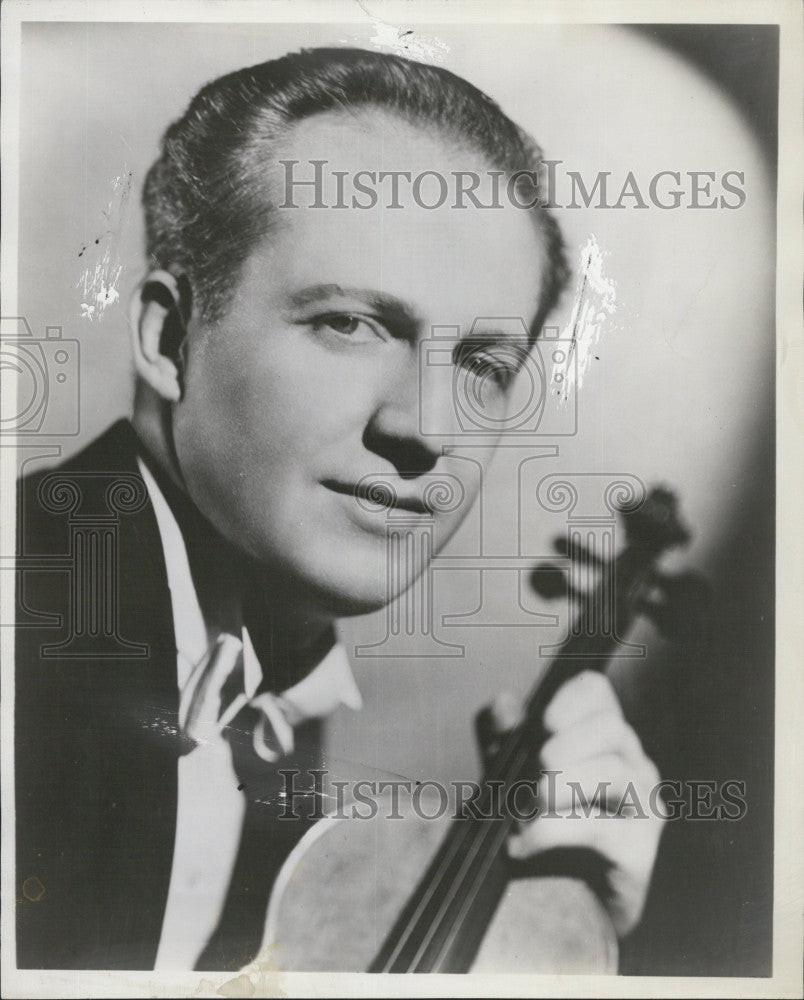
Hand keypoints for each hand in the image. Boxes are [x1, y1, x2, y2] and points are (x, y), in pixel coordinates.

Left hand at [488, 672, 664, 937]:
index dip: (569, 698)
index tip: (544, 723)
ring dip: (560, 785)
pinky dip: (551, 832)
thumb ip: (507, 740)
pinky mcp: (639, 853)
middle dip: (567, 743)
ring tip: (529, 807)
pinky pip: (597, 829)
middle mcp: (633, 764)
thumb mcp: (516, 778)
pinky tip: (523, 844)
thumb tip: (503, 702)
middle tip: (539, 767)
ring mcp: (643, 808)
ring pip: (613, 770)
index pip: (598, 692)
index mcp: (604, 738)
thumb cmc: (546, 830)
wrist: (570, 909)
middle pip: (611, 727)